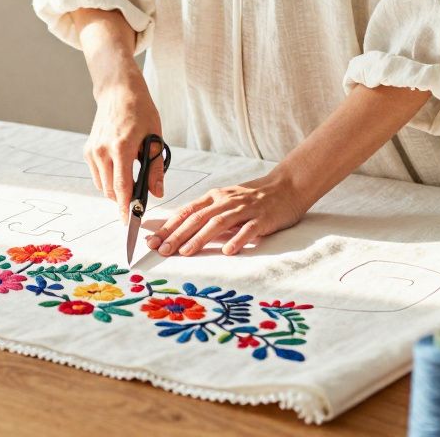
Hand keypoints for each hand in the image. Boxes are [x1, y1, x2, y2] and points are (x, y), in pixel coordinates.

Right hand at [84, 75, 164, 223]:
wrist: (117, 92)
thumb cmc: (140, 111)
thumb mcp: (155, 137)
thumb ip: (155, 167)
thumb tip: (157, 193)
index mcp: (121, 147)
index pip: (122, 187)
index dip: (126, 208)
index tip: (129, 223)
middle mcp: (102, 151)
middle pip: (110, 191)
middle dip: (123, 200)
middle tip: (139, 201)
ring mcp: (92, 151)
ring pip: (102, 185)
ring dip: (115, 190)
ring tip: (131, 177)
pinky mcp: (88, 150)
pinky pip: (98, 175)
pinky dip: (108, 179)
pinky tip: (120, 166)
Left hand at [146, 174, 311, 255]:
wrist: (287, 186)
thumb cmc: (253, 198)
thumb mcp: (226, 202)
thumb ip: (207, 214)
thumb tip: (180, 231)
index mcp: (214, 197)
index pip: (186, 211)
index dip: (168, 226)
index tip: (152, 240)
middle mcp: (226, 201)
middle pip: (197, 218)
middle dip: (177, 235)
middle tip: (162, 250)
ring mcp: (245, 209)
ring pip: (218, 223)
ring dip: (200, 238)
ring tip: (185, 252)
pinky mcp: (263, 219)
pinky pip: (248, 230)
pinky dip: (237, 240)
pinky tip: (227, 251)